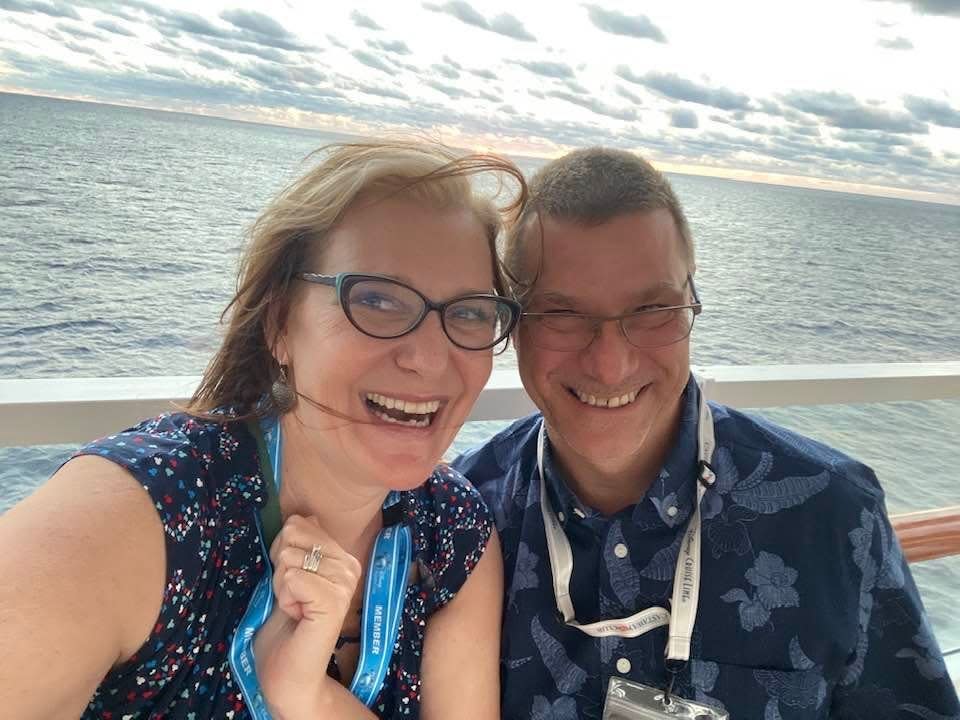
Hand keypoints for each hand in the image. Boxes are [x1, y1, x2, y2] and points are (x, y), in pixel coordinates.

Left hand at [254, 515, 361, 718]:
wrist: (287, 669)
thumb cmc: (285, 625)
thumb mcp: (288, 574)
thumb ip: (300, 545)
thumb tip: (306, 515)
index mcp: (344, 557)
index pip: (300, 524)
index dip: (282, 551)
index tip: (291, 582)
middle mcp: (351, 566)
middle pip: (293, 536)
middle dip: (280, 567)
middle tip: (292, 596)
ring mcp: (345, 583)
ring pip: (290, 558)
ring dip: (280, 586)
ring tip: (294, 608)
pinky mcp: (334, 600)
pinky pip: (292, 577)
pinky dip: (284, 597)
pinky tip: (296, 615)